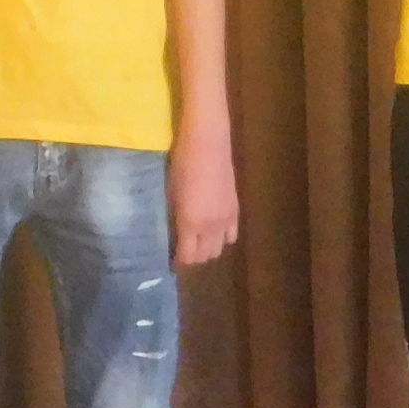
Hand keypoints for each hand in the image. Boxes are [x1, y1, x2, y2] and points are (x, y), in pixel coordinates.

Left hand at [171, 122, 240, 269]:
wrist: (207, 144)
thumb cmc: (182, 165)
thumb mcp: (172, 195)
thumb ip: (176, 219)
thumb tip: (177, 236)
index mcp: (190, 223)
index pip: (187, 257)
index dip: (179, 263)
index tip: (173, 263)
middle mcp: (210, 227)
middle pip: (205, 256)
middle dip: (194, 258)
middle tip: (185, 252)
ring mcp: (226, 219)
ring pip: (219, 248)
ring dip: (209, 249)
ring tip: (199, 242)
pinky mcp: (236, 210)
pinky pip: (231, 235)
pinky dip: (223, 238)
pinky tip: (215, 231)